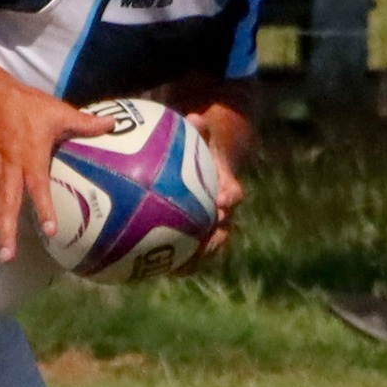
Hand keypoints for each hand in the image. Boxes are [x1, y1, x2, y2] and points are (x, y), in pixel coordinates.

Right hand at [0, 81, 115, 265]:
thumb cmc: (27, 106)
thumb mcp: (57, 111)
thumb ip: (84, 123)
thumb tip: (113, 125)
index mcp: (31, 157)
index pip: (38, 187)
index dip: (45, 208)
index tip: (51, 231)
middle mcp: (9, 168)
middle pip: (7, 205)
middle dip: (5, 232)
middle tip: (8, 257)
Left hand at [184, 110, 244, 263]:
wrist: (206, 162)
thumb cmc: (201, 145)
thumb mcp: (203, 133)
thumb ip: (200, 128)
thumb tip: (195, 117)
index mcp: (226, 187)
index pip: (233, 194)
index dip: (229, 199)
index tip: (220, 202)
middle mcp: (221, 210)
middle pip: (224, 229)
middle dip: (216, 239)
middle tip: (204, 244)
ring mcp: (209, 225)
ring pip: (207, 246)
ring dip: (196, 258)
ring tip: (179, 268)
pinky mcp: (194, 235)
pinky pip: (185, 251)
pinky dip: (173, 261)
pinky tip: (153, 268)